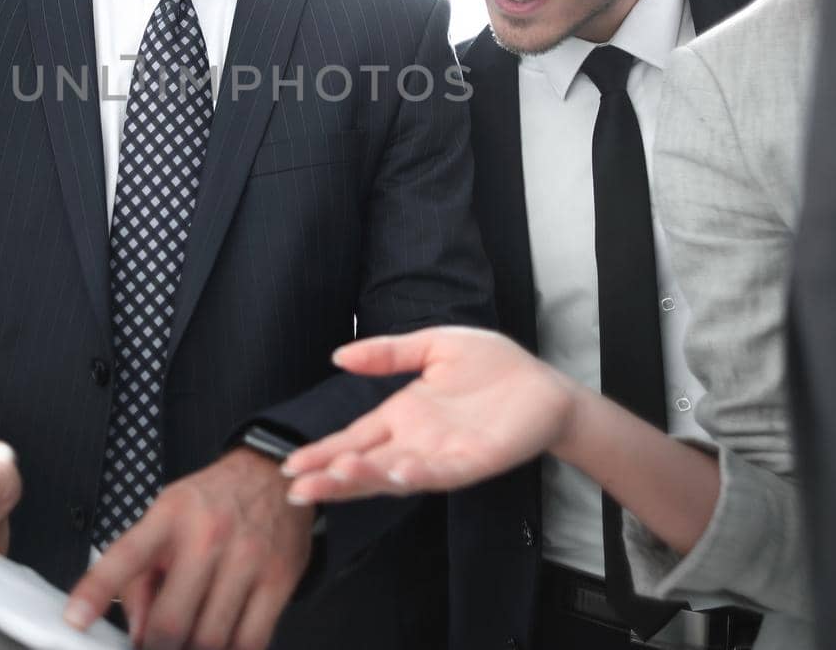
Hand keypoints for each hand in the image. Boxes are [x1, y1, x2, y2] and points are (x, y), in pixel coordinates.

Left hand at [65, 448, 313, 649]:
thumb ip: (140, 572)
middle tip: (153, 644)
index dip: (94, 593)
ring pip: (209, 639)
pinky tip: (220, 642)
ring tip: (185, 641)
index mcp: (170, 516)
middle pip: (171, 621)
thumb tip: (136, 630)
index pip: (125, 558)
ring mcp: (247, 560)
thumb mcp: (166, 516)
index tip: (75, 620)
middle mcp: (208, 536)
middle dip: (156, 647)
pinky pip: (250, 641)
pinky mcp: (279, 581)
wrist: (272, 474)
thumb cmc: (213, 500)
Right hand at [281, 326, 577, 501]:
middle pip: (364, 465)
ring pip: (395, 475)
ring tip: (338, 476)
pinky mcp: (474, 461)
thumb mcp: (432, 347)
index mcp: (401, 416)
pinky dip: (419, 475)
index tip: (290, 465)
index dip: (322, 452)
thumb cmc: (492, 367)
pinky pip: (442, 473)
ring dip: (367, 479)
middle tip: (298, 489)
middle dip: (332, 477)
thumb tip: (338, 355)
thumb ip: (388, 353)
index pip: (352, 439)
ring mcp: (442, 456)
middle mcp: (414, 443)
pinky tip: (398, 472)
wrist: (545, 386)